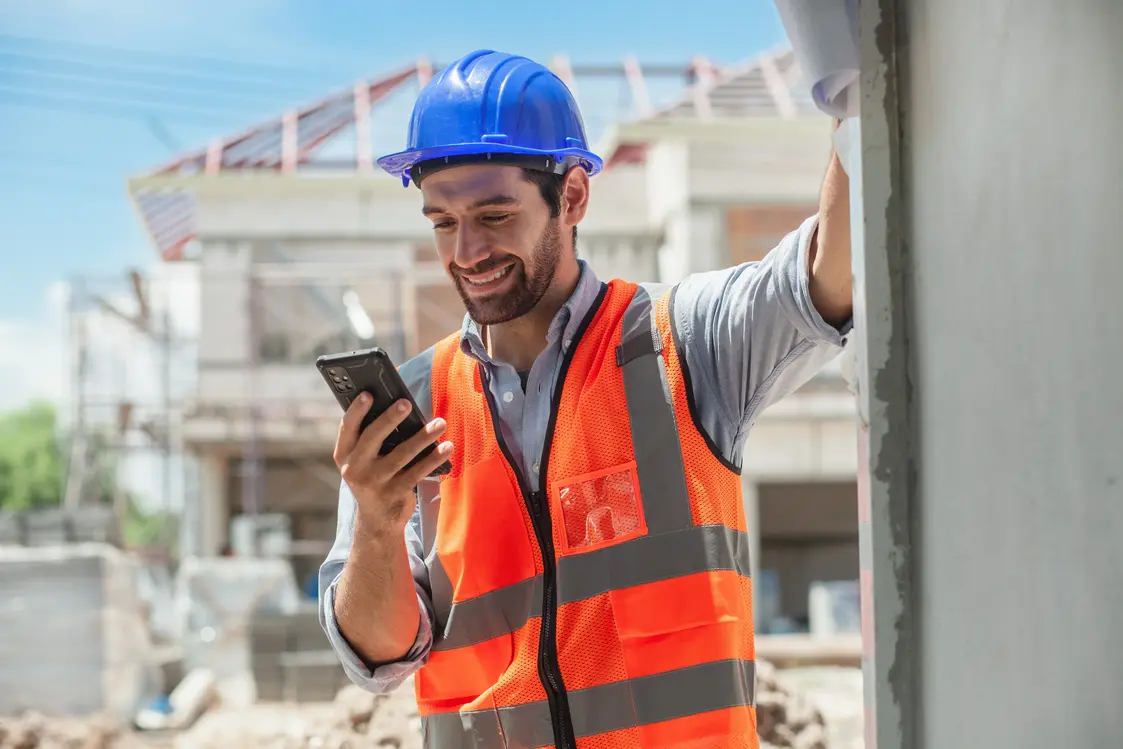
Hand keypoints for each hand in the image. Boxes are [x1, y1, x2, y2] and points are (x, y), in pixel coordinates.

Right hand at [333, 393, 452, 532]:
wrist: (377, 520)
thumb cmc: (373, 477)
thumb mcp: (363, 460)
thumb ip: (372, 437)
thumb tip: (396, 406)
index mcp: (343, 455)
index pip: (347, 428)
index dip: (357, 410)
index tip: (369, 394)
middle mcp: (354, 468)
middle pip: (372, 438)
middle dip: (390, 418)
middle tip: (406, 403)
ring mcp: (374, 483)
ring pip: (400, 454)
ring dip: (422, 437)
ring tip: (439, 423)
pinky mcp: (394, 494)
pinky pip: (417, 472)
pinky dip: (433, 458)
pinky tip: (446, 447)